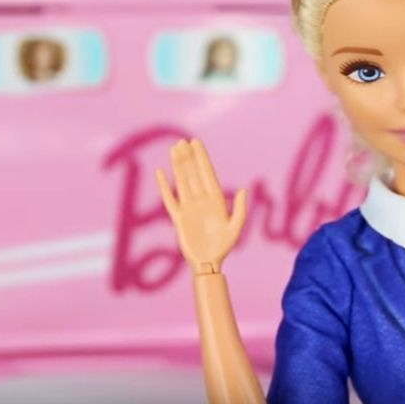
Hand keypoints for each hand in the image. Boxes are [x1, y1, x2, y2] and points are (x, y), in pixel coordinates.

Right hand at [156, 138, 247, 274]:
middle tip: (182, 141)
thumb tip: (245, 189)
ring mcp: (188, 207)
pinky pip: (169, 198)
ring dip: (177, 166)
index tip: (195, 142)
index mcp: (216, 200)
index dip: (201, 157)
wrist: (208, 262)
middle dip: (188, 157)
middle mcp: (201, 200)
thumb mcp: (236, 227)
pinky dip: (164, 186)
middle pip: (193, 174)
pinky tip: (160, 172)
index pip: (207, 173)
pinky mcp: (177, 217)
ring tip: (173, 150)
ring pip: (181, 181)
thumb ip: (240, 209)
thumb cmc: (224, 247)